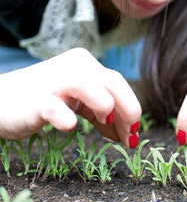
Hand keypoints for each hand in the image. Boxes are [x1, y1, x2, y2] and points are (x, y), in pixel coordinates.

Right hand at [0, 48, 141, 146]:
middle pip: (115, 84)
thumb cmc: (42, 101)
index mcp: (85, 64)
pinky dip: (67, 121)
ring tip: (102, 125)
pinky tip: (69, 126)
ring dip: (106, 111)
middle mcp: (74, 67)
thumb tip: (129, 135)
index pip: (119, 84)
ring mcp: (55, 83)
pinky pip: (58, 110)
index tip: (133, 134)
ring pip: (96, 91)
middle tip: (129, 136)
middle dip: (129, 113)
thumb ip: (103, 114)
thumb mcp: (78, 103)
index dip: (131, 109)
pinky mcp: (37, 101)